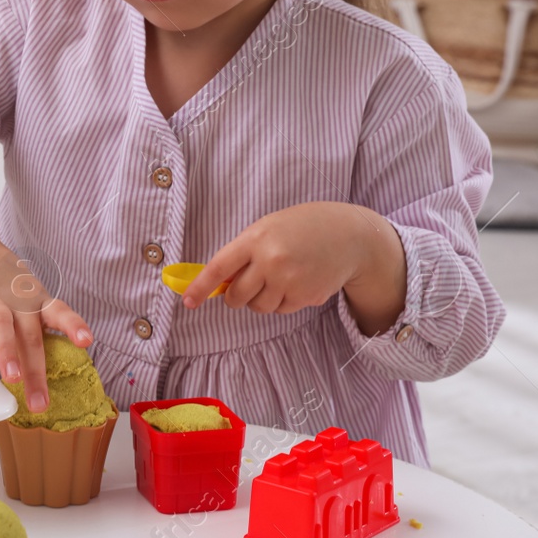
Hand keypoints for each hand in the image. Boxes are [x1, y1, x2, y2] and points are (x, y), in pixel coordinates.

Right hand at [0, 229, 92, 412]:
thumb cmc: (7, 285)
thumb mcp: (30, 300)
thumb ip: (37, 331)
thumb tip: (46, 376)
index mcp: (37, 303)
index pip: (60, 314)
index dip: (73, 326)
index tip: (86, 341)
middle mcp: (19, 301)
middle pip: (31, 336)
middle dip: (36, 371)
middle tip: (40, 402)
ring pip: (2, 327)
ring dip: (7, 352)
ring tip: (12, 377)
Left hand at [186, 202, 406, 333]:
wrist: (349, 235)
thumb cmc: (302, 228)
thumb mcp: (268, 228)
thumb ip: (244, 252)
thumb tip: (220, 283)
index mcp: (256, 239)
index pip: (219, 267)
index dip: (200, 287)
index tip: (188, 301)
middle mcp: (271, 262)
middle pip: (237, 296)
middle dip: (235, 296)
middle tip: (245, 285)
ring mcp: (290, 281)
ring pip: (259, 307)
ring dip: (261, 298)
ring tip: (278, 277)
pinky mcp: (307, 297)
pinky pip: (281, 309)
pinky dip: (283, 301)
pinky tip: (297, 281)